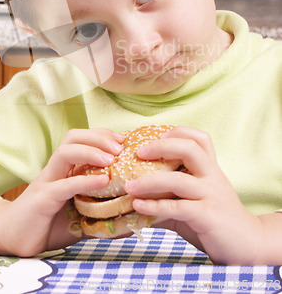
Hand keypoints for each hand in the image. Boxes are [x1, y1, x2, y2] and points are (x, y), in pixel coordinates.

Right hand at [0, 128, 123, 255]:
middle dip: (98, 136)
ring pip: (65, 152)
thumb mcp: (81, 217)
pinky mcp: (42, 199)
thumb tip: (133, 217)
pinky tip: (103, 181)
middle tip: (120, 147)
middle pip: (72, 138)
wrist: (14, 239)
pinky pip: (63, 185)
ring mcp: (47, 182)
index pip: (81, 139)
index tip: (123, 141)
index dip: (102, 135)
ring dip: (90, 151)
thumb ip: (102, 213)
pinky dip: (84, 181)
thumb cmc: (48, 225)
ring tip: (111, 159)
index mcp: (63, 169)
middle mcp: (54, 170)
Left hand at [124, 126, 262, 264]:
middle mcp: (212, 177)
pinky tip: (139, 207)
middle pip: (190, 149)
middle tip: (139, 152)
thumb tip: (133, 197)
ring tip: (129, 186)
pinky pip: (178, 207)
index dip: (178, 132)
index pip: (200, 139)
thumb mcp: (193, 202)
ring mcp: (211, 195)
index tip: (157, 135)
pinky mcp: (208, 216)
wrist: (247, 245)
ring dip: (149, 182)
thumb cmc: (215, 220)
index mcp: (211, 169)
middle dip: (161, 146)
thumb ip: (168, 197)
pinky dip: (155, 206)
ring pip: (179, 180)